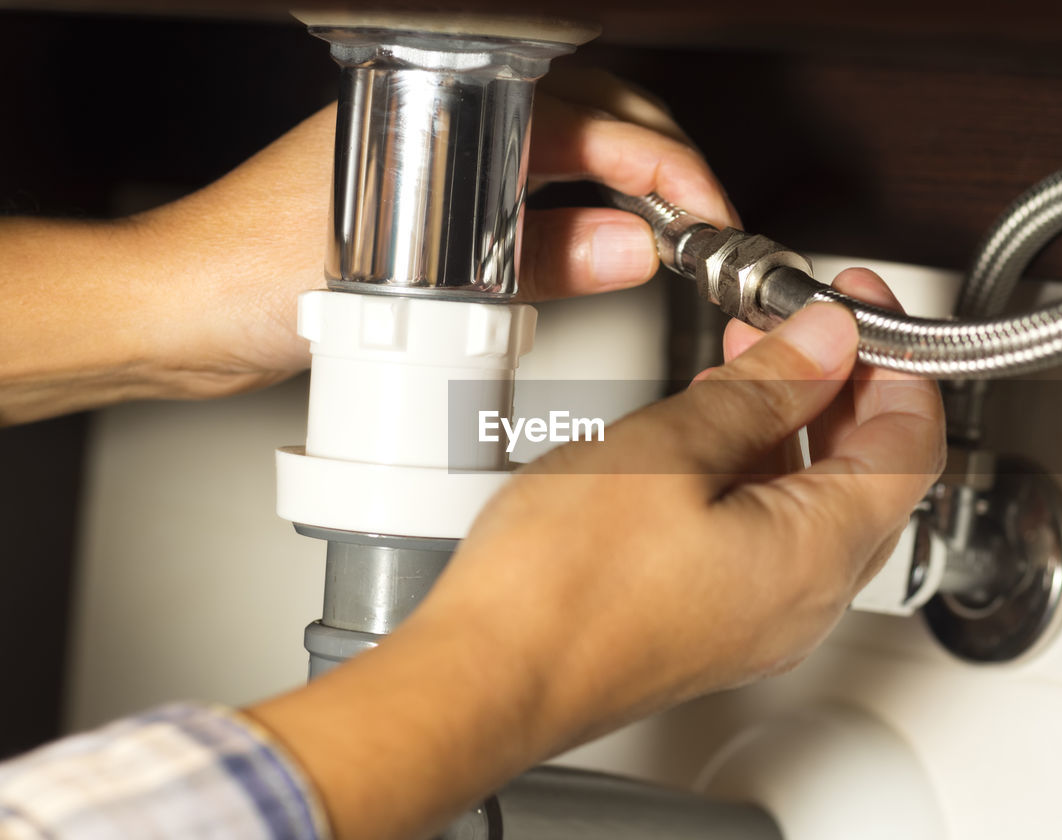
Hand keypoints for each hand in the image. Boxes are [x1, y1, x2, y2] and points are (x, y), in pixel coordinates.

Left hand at [0, 69, 735, 422]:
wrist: (173, 318)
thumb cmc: (239, 277)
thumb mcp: (406, 283)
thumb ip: (529, 266)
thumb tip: (630, 248)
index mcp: (430, 114)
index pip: (585, 119)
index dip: (660, 160)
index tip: (703, 209)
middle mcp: (436, 129)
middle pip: (587, 120)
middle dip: (656, 162)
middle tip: (698, 222)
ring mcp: (432, 170)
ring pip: (560, 160)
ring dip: (620, 193)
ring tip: (660, 242)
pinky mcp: (424, 220)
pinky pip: (523, 207)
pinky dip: (571, 228)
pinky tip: (589, 260)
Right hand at [249, 269, 944, 839]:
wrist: (485, 680)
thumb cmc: (557, 591)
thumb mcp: (668, 451)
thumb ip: (764, 388)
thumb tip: (826, 342)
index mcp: (814, 555)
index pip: (912, 444)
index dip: (897, 363)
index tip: (861, 311)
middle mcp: (802, 600)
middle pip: (869, 474)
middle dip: (842, 386)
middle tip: (798, 328)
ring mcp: (759, 620)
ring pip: (814, 504)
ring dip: (794, 425)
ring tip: (743, 365)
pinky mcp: (713, 625)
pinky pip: (768, 538)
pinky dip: (756, 471)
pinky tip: (706, 434)